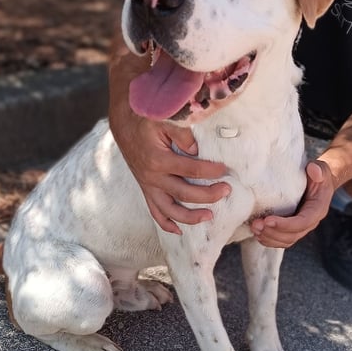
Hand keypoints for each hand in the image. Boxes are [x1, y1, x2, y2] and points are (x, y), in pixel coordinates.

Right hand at [115, 117, 229, 234]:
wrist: (124, 125)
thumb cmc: (146, 120)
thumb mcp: (163, 119)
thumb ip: (181, 133)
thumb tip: (196, 150)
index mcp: (158, 160)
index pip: (190, 169)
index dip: (210, 171)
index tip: (224, 169)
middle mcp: (152, 177)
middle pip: (183, 193)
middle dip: (207, 195)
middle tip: (226, 190)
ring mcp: (148, 186)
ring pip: (169, 210)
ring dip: (190, 217)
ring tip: (209, 216)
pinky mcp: (146, 189)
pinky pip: (155, 212)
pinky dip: (166, 224)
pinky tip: (180, 231)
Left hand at [250, 161, 334, 247]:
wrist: (318, 182)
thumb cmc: (317, 174)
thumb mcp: (321, 169)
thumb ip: (318, 170)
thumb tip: (312, 170)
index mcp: (317, 209)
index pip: (302, 222)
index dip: (285, 224)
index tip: (267, 220)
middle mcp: (310, 222)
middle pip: (292, 235)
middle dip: (272, 232)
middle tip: (256, 225)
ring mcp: (301, 227)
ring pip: (285, 240)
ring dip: (268, 237)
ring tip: (254, 228)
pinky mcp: (291, 228)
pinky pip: (281, 240)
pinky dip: (268, 239)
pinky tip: (257, 233)